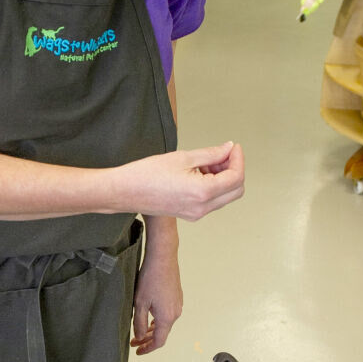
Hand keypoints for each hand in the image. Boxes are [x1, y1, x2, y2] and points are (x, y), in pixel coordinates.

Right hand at [116, 142, 244, 221]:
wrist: (124, 192)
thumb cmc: (147, 174)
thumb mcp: (183, 157)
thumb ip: (211, 154)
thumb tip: (228, 149)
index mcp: (203, 193)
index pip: (236, 177)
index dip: (238, 159)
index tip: (232, 146)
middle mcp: (202, 208)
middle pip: (235, 190)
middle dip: (233, 169)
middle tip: (222, 153)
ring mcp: (196, 213)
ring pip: (225, 196)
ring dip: (223, 177)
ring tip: (205, 162)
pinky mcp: (190, 214)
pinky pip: (212, 201)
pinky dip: (213, 185)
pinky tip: (198, 172)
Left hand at [132, 240, 181, 353]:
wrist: (163, 258)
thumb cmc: (149, 279)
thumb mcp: (140, 303)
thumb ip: (139, 323)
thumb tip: (140, 337)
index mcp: (166, 318)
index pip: (158, 341)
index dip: (147, 348)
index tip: (137, 351)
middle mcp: (175, 313)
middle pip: (162, 333)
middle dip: (148, 340)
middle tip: (134, 341)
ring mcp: (178, 305)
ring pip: (165, 324)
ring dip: (152, 330)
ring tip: (139, 331)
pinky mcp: (177, 297)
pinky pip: (168, 314)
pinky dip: (158, 320)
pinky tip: (149, 317)